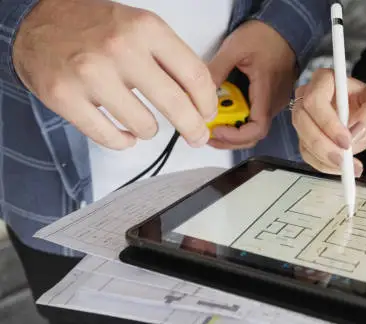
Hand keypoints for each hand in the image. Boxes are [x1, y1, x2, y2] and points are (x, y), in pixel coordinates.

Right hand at [13, 0, 216, 149]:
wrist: (37, 20)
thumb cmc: (94, 26)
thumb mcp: (140, 28)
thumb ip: (171, 59)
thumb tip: (201, 98)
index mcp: (146, 29)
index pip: (194, 75)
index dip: (207, 102)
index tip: (207, 114)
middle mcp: (120, 49)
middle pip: (176, 104)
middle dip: (193, 128)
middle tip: (197, 136)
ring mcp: (91, 75)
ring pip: (144, 126)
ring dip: (149, 130)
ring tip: (142, 120)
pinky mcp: (66, 97)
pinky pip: (110, 137)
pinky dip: (123, 141)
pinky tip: (125, 134)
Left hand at [207, 20, 297, 148]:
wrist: (285, 28)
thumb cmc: (265, 36)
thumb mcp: (235, 48)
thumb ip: (217, 70)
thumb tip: (197, 90)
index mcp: (267, 92)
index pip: (256, 129)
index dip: (235, 137)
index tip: (216, 129)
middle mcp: (273, 103)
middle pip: (253, 135)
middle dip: (229, 139)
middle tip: (207, 133)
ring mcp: (273, 102)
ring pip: (253, 128)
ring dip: (233, 132)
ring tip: (212, 126)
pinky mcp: (270, 99)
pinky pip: (255, 117)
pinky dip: (238, 121)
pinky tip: (224, 115)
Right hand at [292, 69, 365, 175]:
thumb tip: (357, 130)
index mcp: (325, 80)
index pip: (315, 100)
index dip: (327, 123)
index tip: (346, 141)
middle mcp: (307, 96)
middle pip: (303, 121)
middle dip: (323, 145)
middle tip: (345, 161)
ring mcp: (303, 117)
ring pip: (303, 140)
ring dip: (325, 158)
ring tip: (350, 167)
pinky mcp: (304, 136)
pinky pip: (307, 154)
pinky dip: (324, 165)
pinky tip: (342, 167)